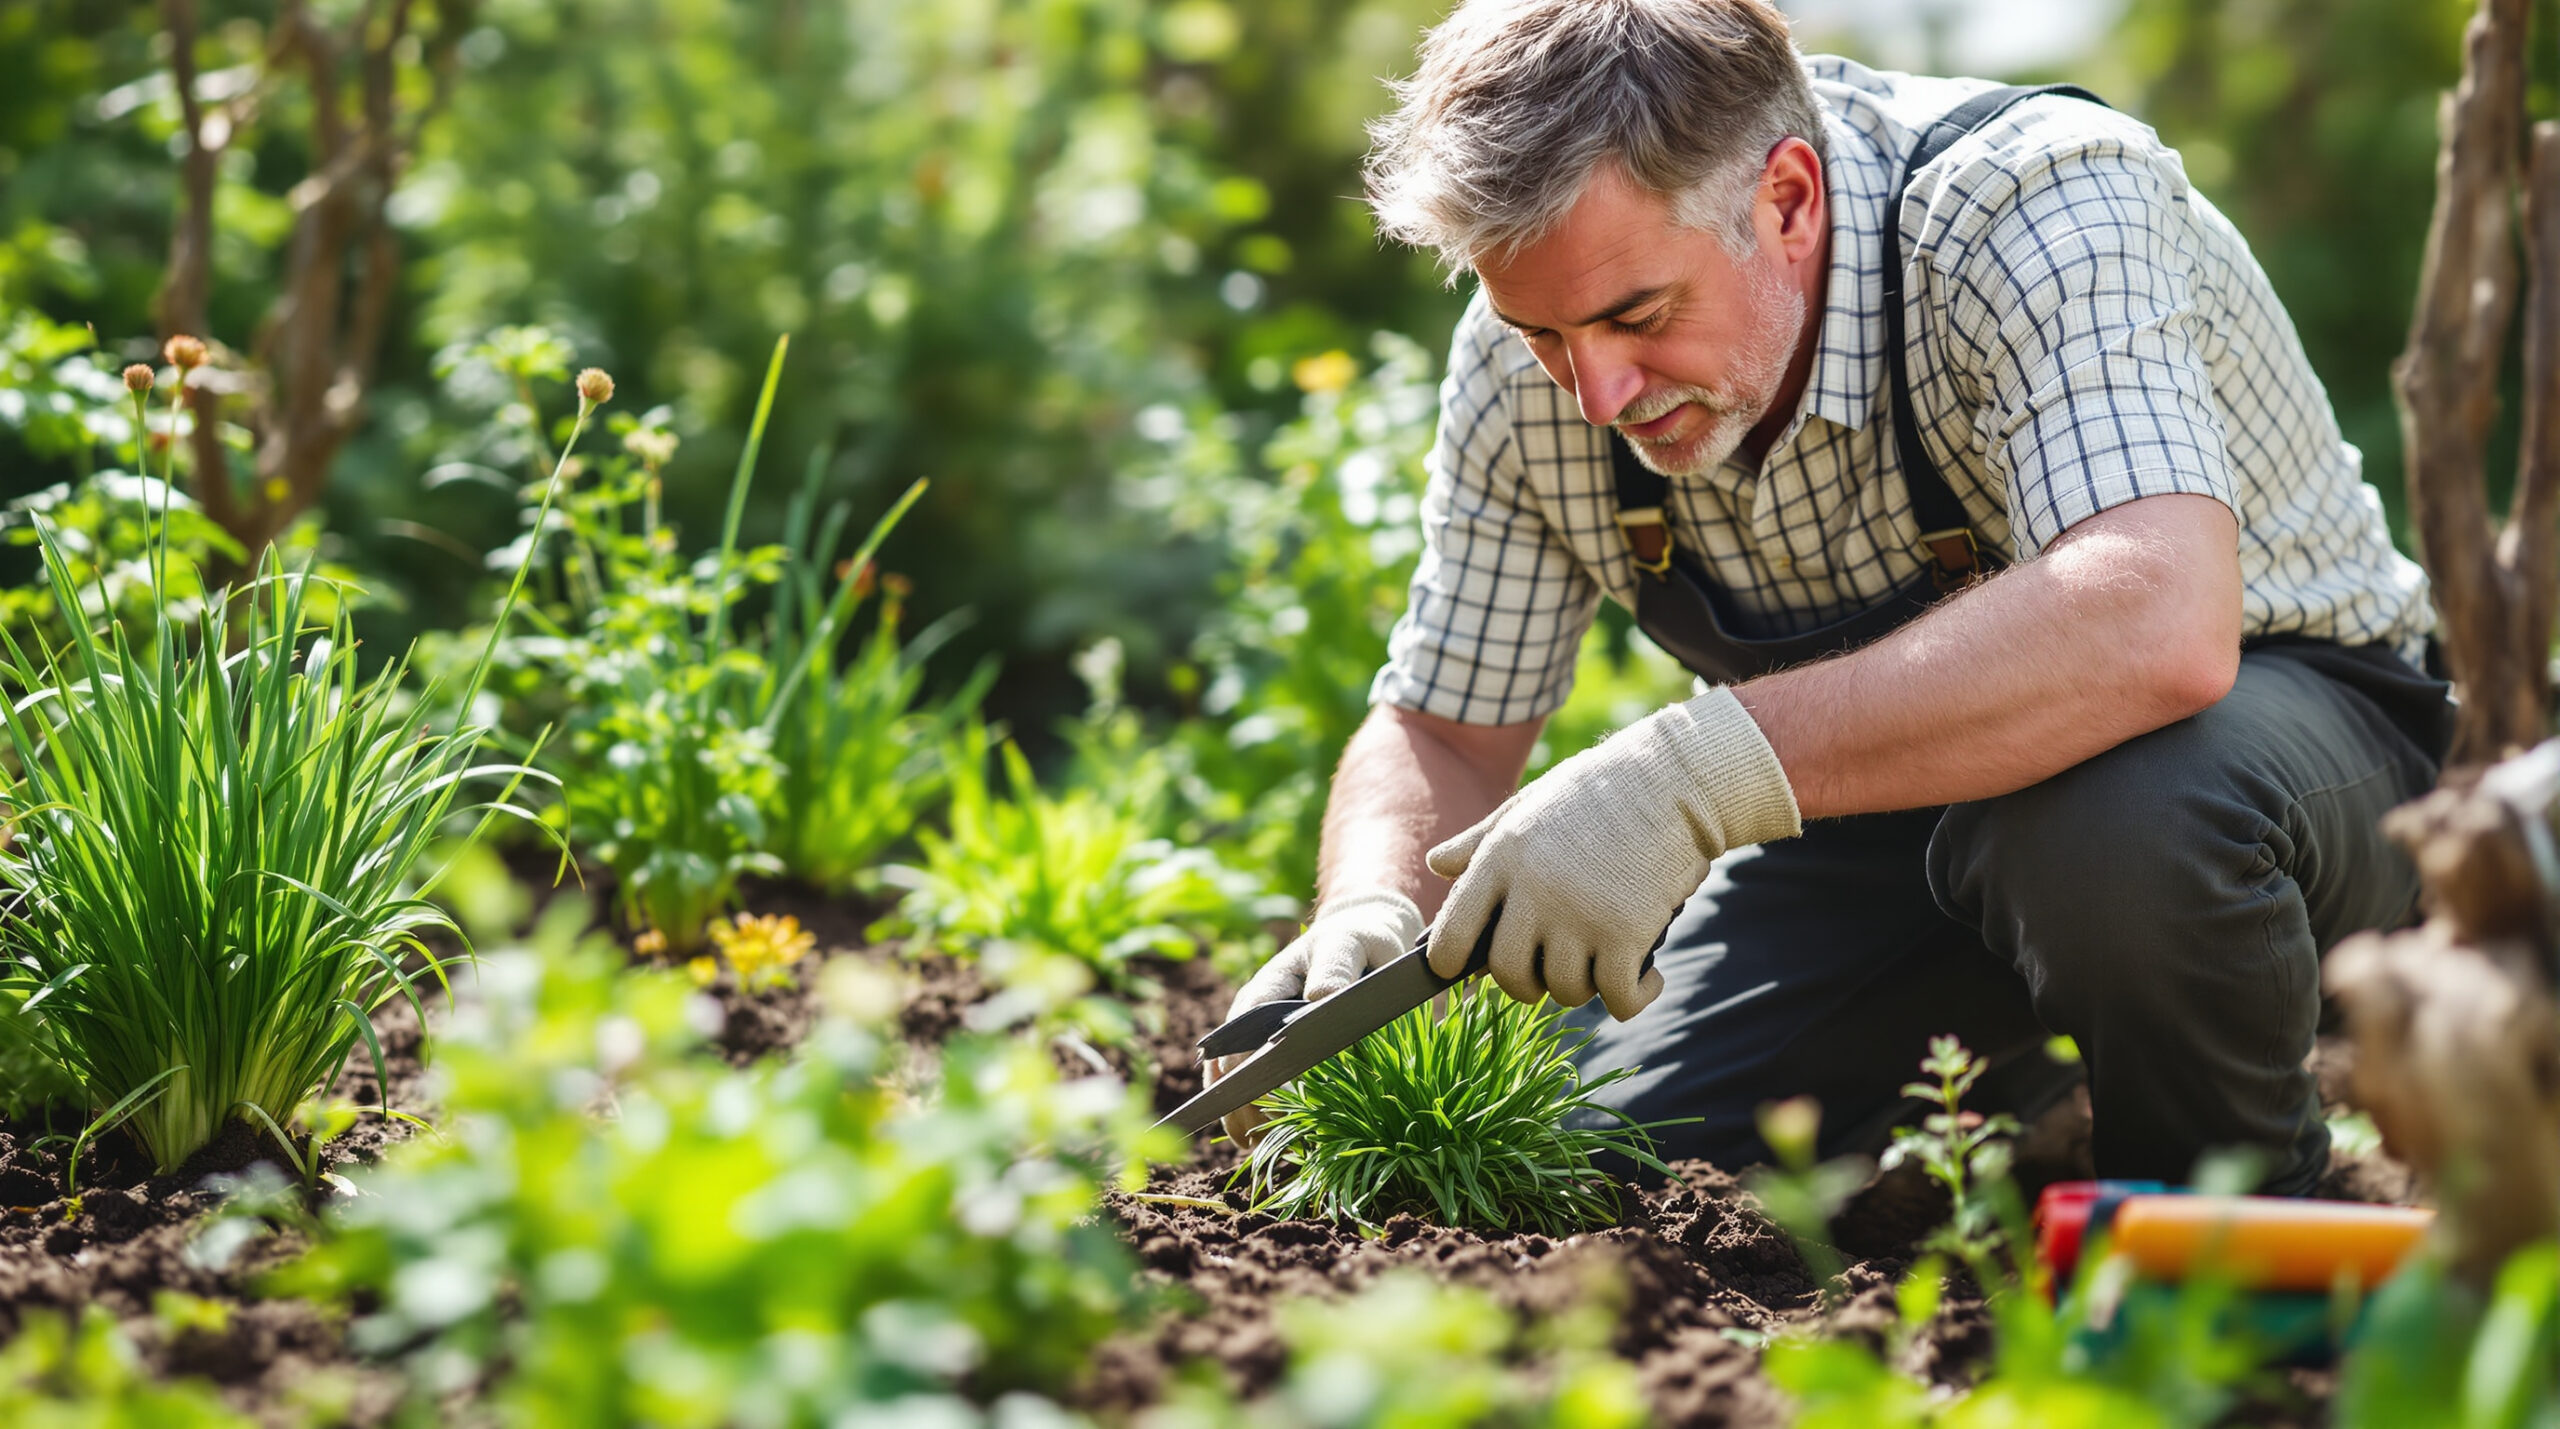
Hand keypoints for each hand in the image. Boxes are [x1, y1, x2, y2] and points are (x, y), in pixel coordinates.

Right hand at [1205, 888, 1425, 1146]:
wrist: (1362, 942)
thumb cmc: (1356, 941)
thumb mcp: (1351, 944)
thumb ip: (1336, 967)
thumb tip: (1321, 996)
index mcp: (1268, 985)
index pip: (1240, 1026)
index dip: (1237, 1058)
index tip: (1242, 1090)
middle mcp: (1255, 1015)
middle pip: (1230, 1062)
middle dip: (1237, 1098)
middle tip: (1252, 1135)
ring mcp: (1263, 1037)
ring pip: (1238, 1080)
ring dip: (1244, 1113)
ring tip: (1258, 1145)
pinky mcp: (1282, 1055)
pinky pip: (1261, 1088)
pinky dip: (1262, 1114)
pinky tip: (1271, 1139)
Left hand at [1425, 687, 1799, 1019]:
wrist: (1672, 779)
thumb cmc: (1597, 791)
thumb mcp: (1528, 805)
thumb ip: (1480, 841)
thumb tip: (1436, 864)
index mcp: (1501, 860)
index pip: (1452, 932)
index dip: (1449, 961)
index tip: (1461, 971)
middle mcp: (1534, 892)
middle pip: (1509, 975)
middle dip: (1526, 984)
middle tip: (1549, 972)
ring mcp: (1580, 916)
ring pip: (1566, 990)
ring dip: (1585, 986)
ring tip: (1603, 960)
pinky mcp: (1627, 934)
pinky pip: (1620, 998)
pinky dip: (1634, 998)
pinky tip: (1647, 978)